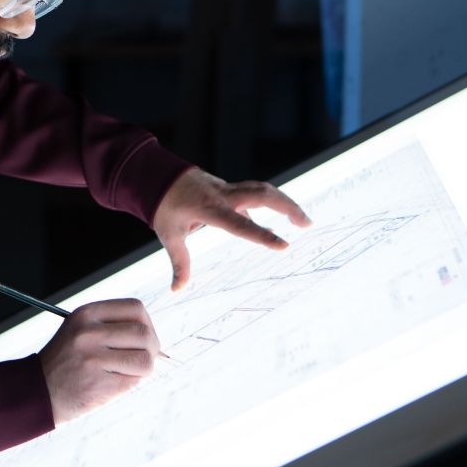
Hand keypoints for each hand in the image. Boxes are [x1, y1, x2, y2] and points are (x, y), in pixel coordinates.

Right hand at [38, 299, 159, 424]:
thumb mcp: (81, 329)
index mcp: (86, 314)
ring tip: (130, 371)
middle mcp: (88, 333)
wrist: (39, 390)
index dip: (147, 323)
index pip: (135, 308)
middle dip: (152, 348)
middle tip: (145, 357)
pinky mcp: (97, 385)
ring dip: (144, 368)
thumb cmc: (68, 360)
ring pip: (145, 360)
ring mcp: (92, 360)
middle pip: (144, 334)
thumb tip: (152, 335)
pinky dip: (131, 383)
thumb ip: (113, 325)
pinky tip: (114, 382)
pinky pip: (134, 381)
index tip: (143, 336)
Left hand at [153, 168, 310, 290]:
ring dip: (285, 202)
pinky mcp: (231, 188)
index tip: (285, 245)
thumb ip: (179, 262)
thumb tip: (176, 290)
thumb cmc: (164, 206)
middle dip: (287, 206)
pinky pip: (255, 193)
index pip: (239, 224)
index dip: (262, 235)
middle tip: (307, 224)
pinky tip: (281, 219)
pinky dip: (272, 202)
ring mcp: (228, 188)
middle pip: (261, 194)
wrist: (159, 176)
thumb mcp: (169, 235)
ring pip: (263, 189)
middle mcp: (223, 195)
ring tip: (304, 221)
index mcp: (208, 209)